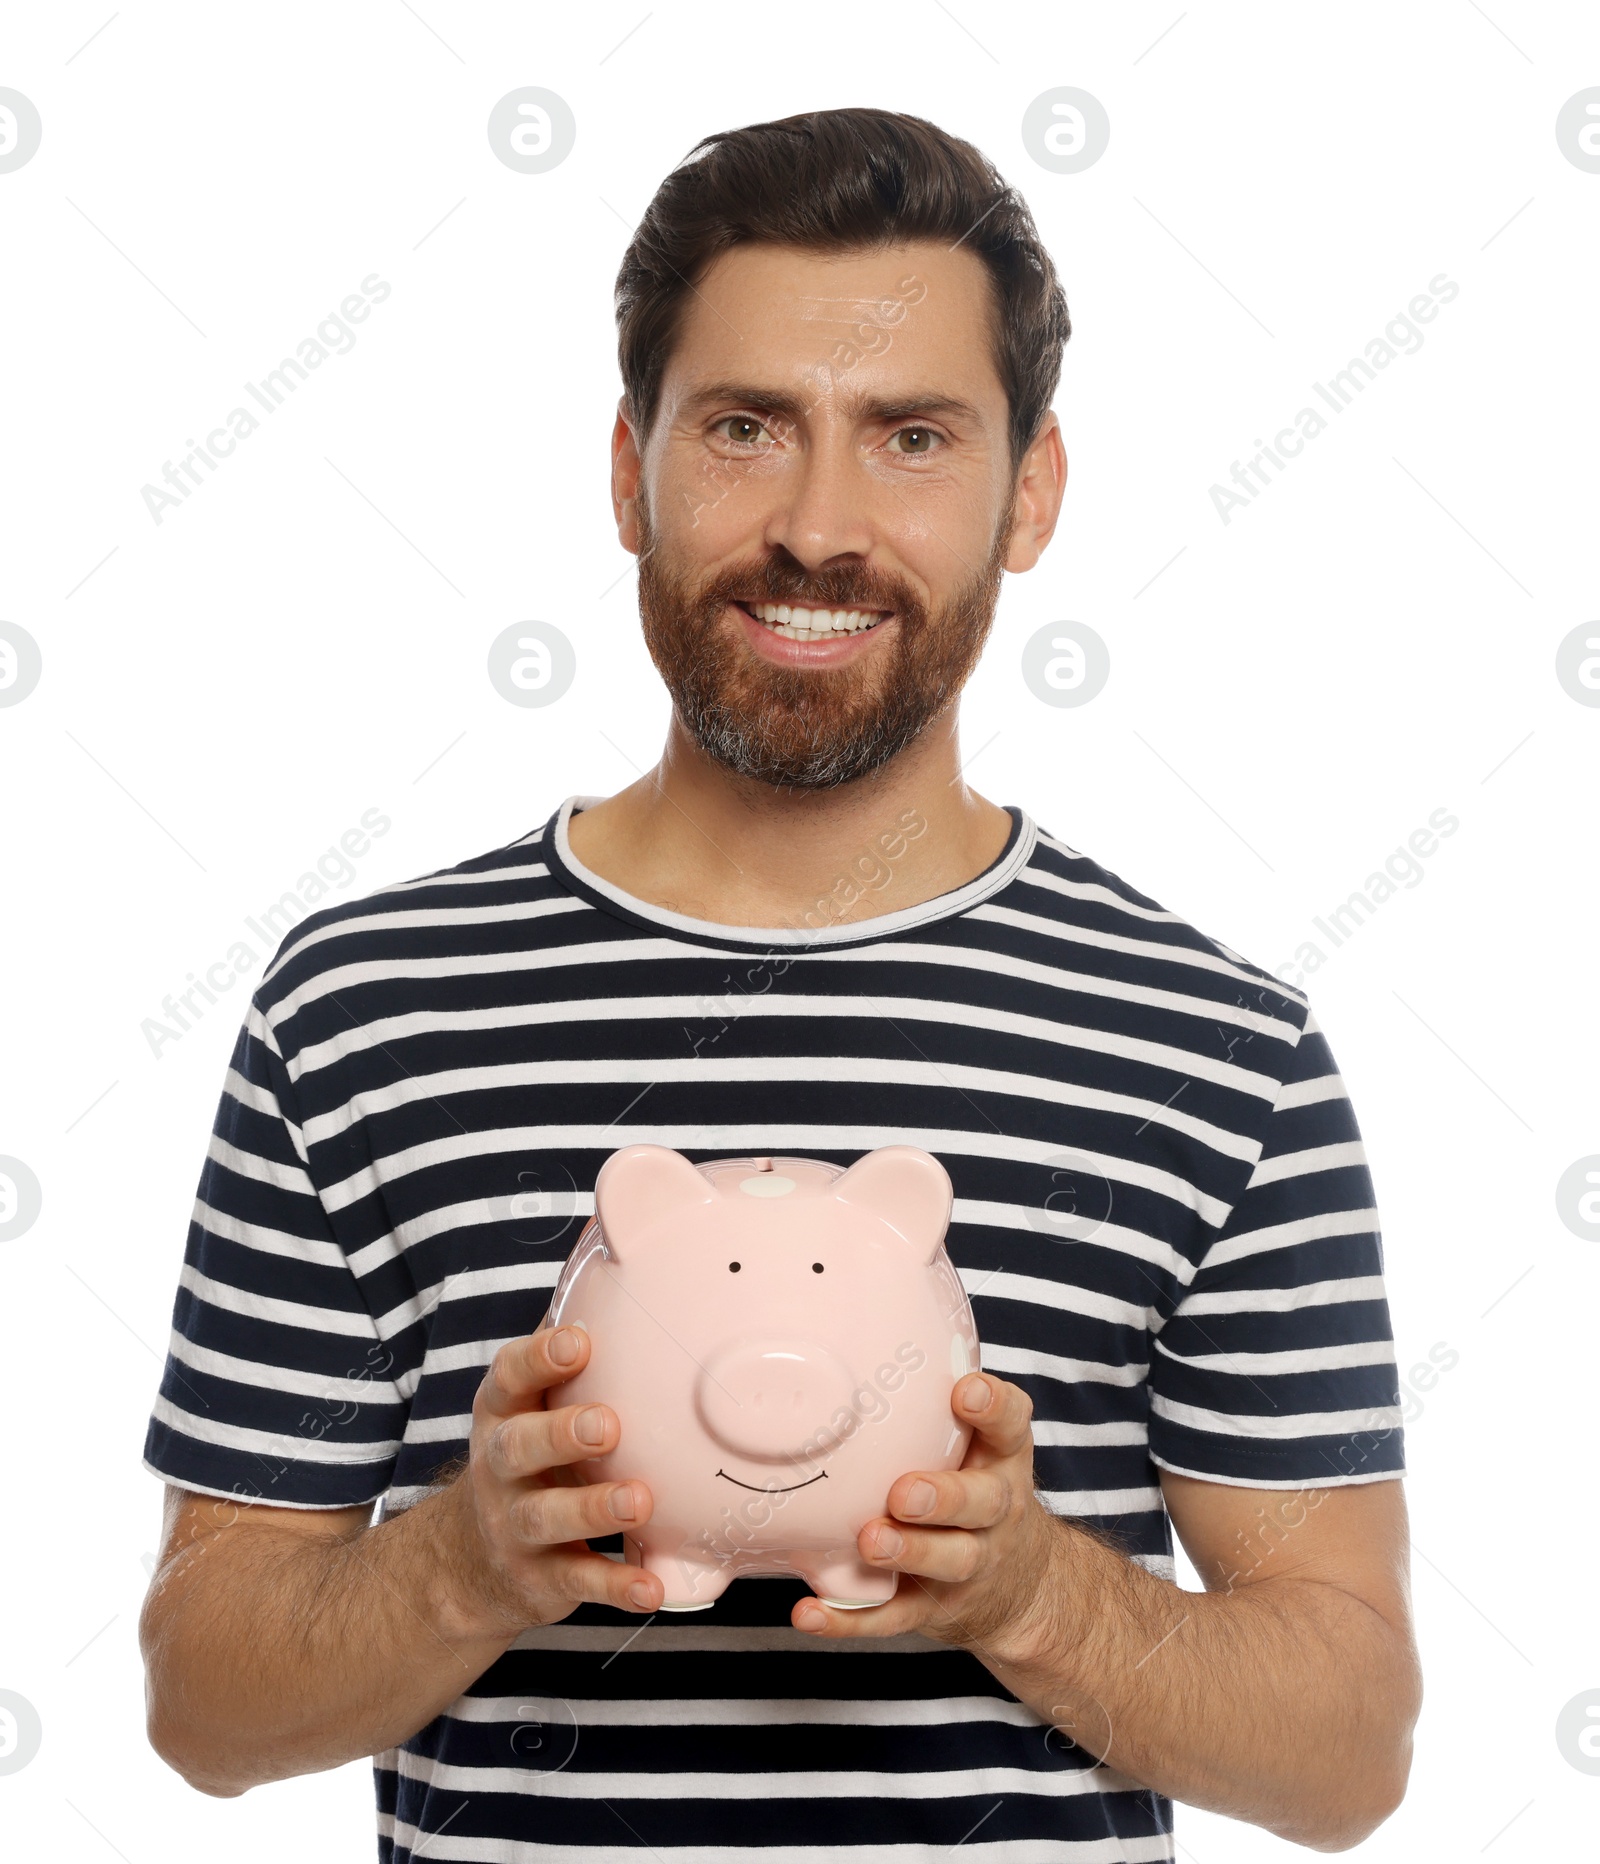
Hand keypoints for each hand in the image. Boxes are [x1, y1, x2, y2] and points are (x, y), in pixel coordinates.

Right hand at [441, 1324, 664, 1636]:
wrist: (471, 1561)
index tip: (576, 1341)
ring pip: (546, 1517)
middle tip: (607, 1424)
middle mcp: (499, 1468)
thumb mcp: (533, 1402)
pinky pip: (578, 1582)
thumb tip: (612, 1258)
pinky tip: (652, 1586)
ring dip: (592, 1509)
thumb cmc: (529, 1454)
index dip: (537, 1358)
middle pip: (518, 1447)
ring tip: (639, 1500)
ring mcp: (515, 1526)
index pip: (508, 1377)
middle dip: (560, 1433)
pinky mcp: (539, 1579)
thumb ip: (564, 1349)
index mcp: (503, 1412)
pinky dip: (615, 1587)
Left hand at [790, 1371, 1062, 1658]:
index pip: (1011, 1426)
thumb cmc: (975, 1486)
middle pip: (981, 1502)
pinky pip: (893, 1617)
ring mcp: (970, 1563)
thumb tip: (849, 1341)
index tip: (965, 1392)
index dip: (994, 1407)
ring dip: (908, 1551)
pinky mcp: (935, 1609)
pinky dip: (850, 1619)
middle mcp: (995, 1510)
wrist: (1020, 1586)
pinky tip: (809, 1612)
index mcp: (1001, 1459)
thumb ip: (934, 1403)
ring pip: (947, 1560)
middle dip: (944, 1496)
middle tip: (903, 1490)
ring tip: (869, 1540)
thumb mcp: (978, 1443)